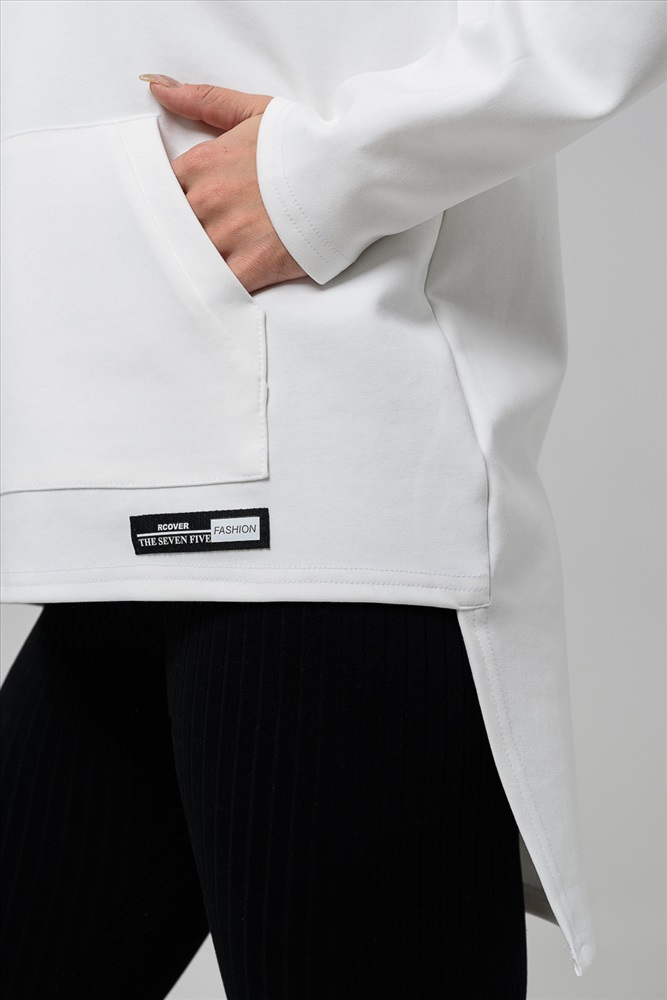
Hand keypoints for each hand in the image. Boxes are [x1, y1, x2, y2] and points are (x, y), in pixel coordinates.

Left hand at [139, 75, 306, 293]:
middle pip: (174, 225)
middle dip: (185, 230)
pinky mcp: (248, 268)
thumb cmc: (305, 144)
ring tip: (212, 260)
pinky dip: (214, 287)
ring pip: (190, 257)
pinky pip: (216, 286)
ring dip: (197, 260)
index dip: (174, 199)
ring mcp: (226, 237)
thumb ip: (203, 101)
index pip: (162, 188)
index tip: (188, 205)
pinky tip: (219, 286)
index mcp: (203, 163)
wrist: (349, 177)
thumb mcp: (253, 111)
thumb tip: (155, 87)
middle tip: (203, 235)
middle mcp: (207, 200)